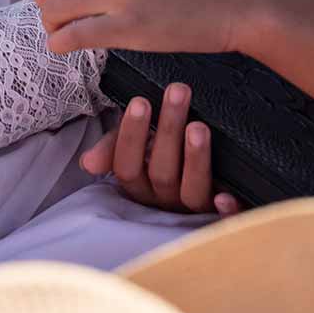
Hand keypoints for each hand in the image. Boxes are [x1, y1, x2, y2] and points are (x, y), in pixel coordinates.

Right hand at [87, 82, 239, 216]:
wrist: (202, 172)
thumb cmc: (162, 151)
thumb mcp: (136, 144)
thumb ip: (113, 146)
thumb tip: (87, 163)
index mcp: (139, 184)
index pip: (127, 166)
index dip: (131, 136)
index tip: (140, 101)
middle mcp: (163, 199)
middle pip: (161, 172)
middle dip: (168, 130)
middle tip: (178, 91)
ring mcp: (192, 208)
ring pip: (191, 191)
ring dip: (194, 159)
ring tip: (199, 127)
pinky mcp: (220, 215)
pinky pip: (222, 221)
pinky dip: (225, 211)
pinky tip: (226, 197)